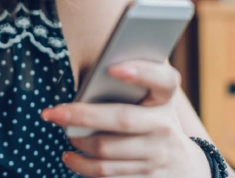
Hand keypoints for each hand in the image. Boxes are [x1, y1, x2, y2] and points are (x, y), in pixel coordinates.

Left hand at [40, 61, 210, 176]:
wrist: (183, 166)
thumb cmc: (153, 120)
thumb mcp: (152, 101)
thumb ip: (130, 86)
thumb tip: (90, 80)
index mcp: (166, 99)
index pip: (163, 80)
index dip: (141, 72)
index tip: (112, 67)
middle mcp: (165, 127)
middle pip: (122, 119)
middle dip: (82, 115)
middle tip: (52, 113)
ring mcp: (157, 157)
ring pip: (108, 151)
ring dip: (79, 143)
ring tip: (64, 134)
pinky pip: (108, 175)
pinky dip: (83, 167)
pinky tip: (71, 157)